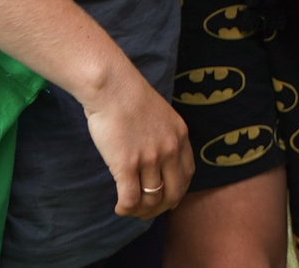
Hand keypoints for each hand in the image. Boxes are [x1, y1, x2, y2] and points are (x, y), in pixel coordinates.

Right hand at [80, 64, 193, 217]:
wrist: (111, 86)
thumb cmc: (128, 96)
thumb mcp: (160, 115)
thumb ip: (163, 136)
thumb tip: (156, 160)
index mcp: (180, 136)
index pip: (187, 175)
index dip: (177, 192)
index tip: (166, 199)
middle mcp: (170, 149)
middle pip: (173, 193)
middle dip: (160, 208)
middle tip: (145, 211)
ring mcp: (150, 158)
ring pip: (152, 200)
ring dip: (140, 211)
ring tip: (129, 209)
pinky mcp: (127, 165)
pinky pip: (130, 199)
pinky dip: (126, 209)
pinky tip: (119, 208)